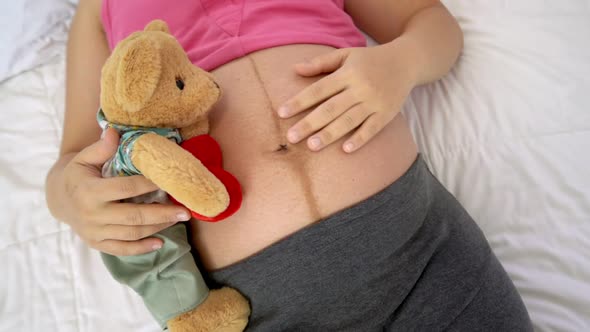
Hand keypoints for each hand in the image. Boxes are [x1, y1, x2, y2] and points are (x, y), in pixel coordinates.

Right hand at [52, 128, 190, 255]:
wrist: (58, 199)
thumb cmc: (77, 175)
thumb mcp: (84, 158)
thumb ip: (101, 148)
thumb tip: (115, 131)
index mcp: (90, 191)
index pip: (126, 189)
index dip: (150, 185)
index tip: (170, 182)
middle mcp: (92, 215)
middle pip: (134, 216)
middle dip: (162, 214)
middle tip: (185, 211)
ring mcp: (94, 232)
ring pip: (132, 233)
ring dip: (158, 228)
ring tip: (178, 219)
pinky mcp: (97, 243)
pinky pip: (122, 249)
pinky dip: (141, 248)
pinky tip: (160, 243)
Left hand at [278, 44, 415, 152]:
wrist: (407, 61)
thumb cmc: (370, 60)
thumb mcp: (346, 55)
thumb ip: (321, 63)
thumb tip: (295, 69)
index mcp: (347, 74)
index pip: (319, 89)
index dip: (300, 101)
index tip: (282, 113)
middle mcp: (360, 88)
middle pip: (330, 108)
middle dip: (309, 123)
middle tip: (291, 137)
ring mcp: (374, 102)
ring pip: (349, 121)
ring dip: (330, 134)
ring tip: (311, 146)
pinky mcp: (387, 114)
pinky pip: (372, 128)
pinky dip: (360, 139)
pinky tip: (346, 150)